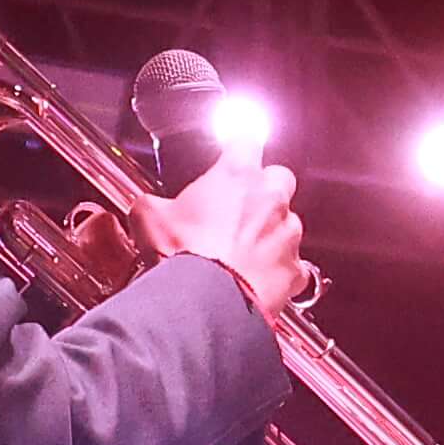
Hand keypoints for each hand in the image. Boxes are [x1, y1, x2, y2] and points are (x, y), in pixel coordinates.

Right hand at [151, 155, 309, 318]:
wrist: (204, 303)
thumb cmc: (182, 256)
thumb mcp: (149, 218)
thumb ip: (154, 203)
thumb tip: (148, 208)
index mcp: (236, 175)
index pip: (246, 141)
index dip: (238, 149)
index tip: (232, 156)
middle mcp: (270, 199)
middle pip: (280, 177)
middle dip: (264, 189)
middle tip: (240, 206)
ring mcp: (287, 234)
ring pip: (290, 222)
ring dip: (272, 231)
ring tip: (244, 250)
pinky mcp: (295, 270)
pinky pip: (295, 265)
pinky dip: (280, 270)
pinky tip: (258, 280)